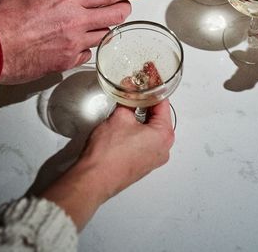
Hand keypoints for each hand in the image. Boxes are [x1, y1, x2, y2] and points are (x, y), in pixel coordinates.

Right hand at [0, 0, 147, 83]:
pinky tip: (79, 41)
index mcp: (68, 0)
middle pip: (116, 16)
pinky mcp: (66, 62)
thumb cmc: (3, 20)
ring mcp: (73, 44)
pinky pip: (87, 53)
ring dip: (105, 27)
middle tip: (124, 6)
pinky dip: (87, 46)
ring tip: (99, 22)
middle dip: (124, 9)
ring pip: (104, 35)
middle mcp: (76, 22)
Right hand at [43, 100, 173, 229]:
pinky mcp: (143, 165)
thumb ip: (129, 99)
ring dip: (142, 116)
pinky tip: (127, 123)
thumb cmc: (108, 153)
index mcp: (163, 135)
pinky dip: (138, 130)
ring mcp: (154, 159)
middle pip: (159, 116)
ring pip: (151, 129)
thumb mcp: (120, 116)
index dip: (153, 89)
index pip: (163, 103)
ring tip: (129, 105)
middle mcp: (163, 149)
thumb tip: (130, 90)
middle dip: (146, 102)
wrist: (93, 179)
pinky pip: (145, 141)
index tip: (147, 79)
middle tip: (136, 90)